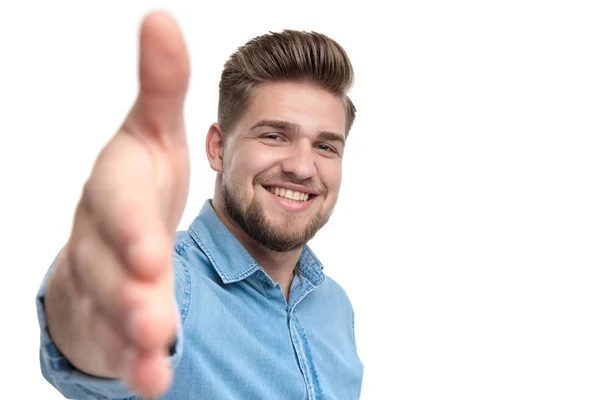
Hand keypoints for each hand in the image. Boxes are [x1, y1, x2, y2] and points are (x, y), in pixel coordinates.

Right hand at [46, 11, 189, 397]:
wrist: (111, 234)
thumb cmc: (135, 183)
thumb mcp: (150, 132)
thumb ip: (160, 86)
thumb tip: (162, 18)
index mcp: (114, 188)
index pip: (116, 203)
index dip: (129, 225)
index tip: (153, 248)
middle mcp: (100, 237)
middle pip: (109, 265)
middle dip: (130, 290)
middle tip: (156, 315)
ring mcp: (103, 282)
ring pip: (111, 309)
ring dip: (135, 333)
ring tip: (160, 356)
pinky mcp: (112, 318)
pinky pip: (122, 343)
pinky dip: (140, 362)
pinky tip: (159, 377)